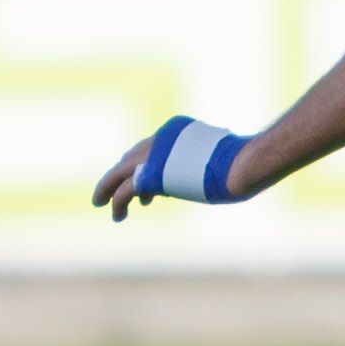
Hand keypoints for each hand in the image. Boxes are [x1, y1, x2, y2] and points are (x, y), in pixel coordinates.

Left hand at [92, 116, 252, 220]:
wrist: (242, 164)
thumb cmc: (243, 163)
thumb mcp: (221, 158)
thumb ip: (206, 164)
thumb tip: (212, 175)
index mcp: (176, 131)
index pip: (149, 149)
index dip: (141, 168)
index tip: (144, 189)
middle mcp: (160, 139)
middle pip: (130, 158)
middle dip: (118, 175)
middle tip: (108, 190)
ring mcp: (153, 155)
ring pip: (119, 173)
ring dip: (109, 189)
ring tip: (101, 203)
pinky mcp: (150, 175)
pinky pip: (125, 191)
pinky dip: (117, 202)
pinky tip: (117, 214)